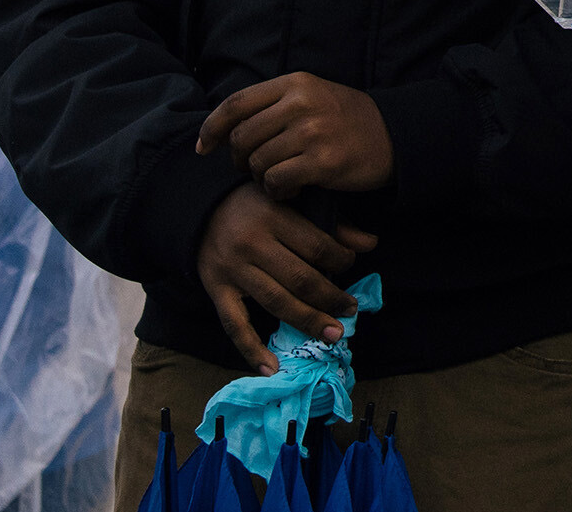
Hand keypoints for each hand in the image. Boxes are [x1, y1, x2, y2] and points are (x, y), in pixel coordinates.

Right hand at [194, 183, 374, 371]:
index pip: (316, 246)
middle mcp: (252, 244)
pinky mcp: (216, 290)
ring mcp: (233, 270)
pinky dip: (252, 350)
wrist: (200, 211)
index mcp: (275, 217)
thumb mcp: (293, 202)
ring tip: (334, 334)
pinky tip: (272, 368)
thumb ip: (331, 223)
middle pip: (299, 279)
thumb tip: (370, 244)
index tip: (351, 265)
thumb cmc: (257, 206)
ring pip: (276, 302)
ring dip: (308, 321)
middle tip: (352, 311)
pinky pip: (235, 325)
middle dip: (330, 298)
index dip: (341, 260)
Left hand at [201, 72, 394, 196]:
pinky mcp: (323, 161)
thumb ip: (272, 105)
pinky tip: (291, 190)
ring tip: (279, 179)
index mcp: (295, 83)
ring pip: (257, 162)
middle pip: (242, 137)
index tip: (204, 148)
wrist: (394, 136)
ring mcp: (313, 132)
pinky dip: (277, 192)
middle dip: (239, 160)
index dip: (211, 128)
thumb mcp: (311, 96)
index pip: (235, 104)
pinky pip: (276, 182)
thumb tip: (220, 130)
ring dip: (261, 178)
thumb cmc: (345, 119)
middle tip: (254, 169)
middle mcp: (301, 103)